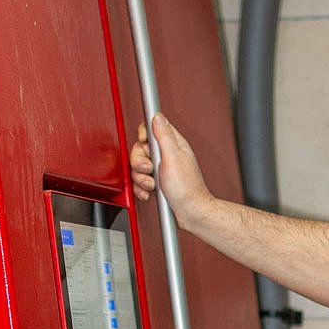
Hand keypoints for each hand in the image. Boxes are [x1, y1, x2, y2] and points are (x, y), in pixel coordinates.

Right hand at [129, 113, 214, 227]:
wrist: (190, 212)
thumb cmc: (186, 188)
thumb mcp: (173, 156)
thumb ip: (163, 135)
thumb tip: (157, 116)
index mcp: (173, 145)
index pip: (153, 128)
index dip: (144, 134)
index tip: (144, 142)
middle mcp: (167, 155)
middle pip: (140, 149)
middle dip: (140, 162)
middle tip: (150, 169)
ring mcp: (161, 170)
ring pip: (138, 167)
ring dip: (141, 178)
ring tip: (153, 184)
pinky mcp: (156, 183)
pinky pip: (140, 181)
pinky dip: (142, 188)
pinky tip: (150, 192)